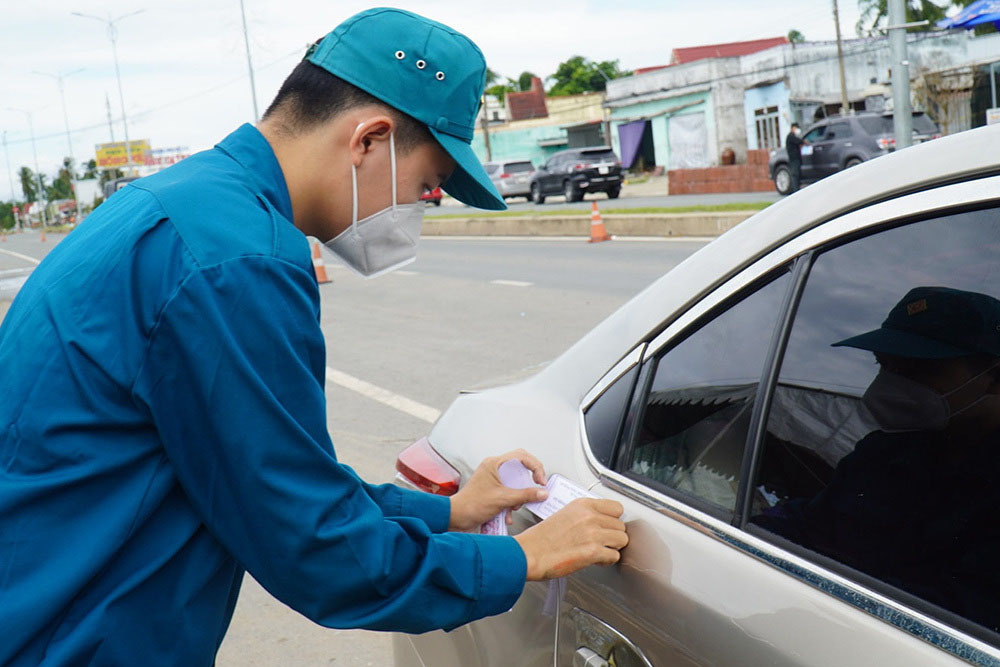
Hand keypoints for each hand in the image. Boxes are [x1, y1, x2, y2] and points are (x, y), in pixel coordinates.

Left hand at [448, 449, 548, 531]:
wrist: (456, 518)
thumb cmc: (471, 505)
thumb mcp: (503, 499)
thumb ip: (525, 495)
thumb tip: (542, 492)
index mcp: (495, 463)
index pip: (522, 456)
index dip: (535, 467)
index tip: (541, 481)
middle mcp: (494, 468)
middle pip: (520, 468)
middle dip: (528, 482)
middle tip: (536, 490)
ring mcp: (493, 478)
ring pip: (515, 482)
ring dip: (519, 496)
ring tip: (514, 506)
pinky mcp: (493, 489)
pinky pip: (509, 491)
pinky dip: (512, 502)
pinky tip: (507, 513)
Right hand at [513, 498, 627, 579]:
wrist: (529, 553)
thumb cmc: (541, 538)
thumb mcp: (564, 514)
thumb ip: (584, 515)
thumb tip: (600, 522)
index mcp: (582, 505)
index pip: (617, 507)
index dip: (614, 519)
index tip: (610, 525)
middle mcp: (589, 516)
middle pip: (621, 525)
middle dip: (613, 535)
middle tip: (602, 541)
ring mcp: (592, 533)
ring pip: (622, 540)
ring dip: (613, 547)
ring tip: (601, 550)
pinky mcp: (592, 551)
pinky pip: (614, 556)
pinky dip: (607, 560)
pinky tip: (597, 560)